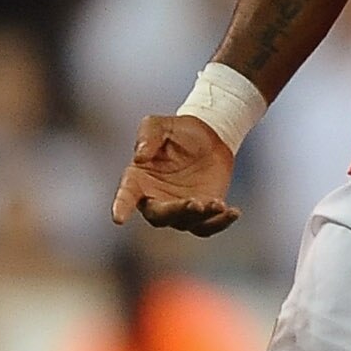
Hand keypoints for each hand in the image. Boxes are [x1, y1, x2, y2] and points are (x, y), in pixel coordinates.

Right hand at [111, 115, 239, 236]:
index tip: (118, 218)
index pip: (126, 195)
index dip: (121, 206)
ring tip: (217, 204)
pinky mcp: (202, 213)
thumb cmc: (179, 131)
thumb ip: (147, 135)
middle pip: (159, 216)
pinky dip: (220, 223)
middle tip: (193, 202)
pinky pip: (208, 226)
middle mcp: (155, 199)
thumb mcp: (160, 124)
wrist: (209, 136)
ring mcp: (179, 209)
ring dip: (201, 216)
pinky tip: (233, 212)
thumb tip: (140, 156)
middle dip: (175, 212)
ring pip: (186, 222)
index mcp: (138, 180)